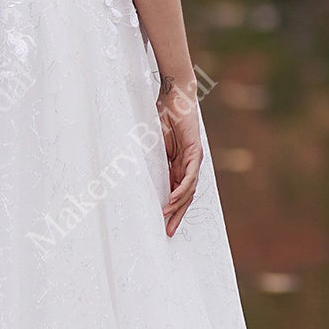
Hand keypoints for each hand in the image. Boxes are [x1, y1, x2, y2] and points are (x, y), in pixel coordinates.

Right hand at [159, 84, 202, 235]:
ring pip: (188, 190)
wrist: (175, 97)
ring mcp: (193, 160)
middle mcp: (188, 165)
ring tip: (166, 218)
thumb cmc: (163, 116)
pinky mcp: (194, 153)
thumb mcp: (153, 143)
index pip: (176, 192)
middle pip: (185, 196)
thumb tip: (133, 173)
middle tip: (167, 232)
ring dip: (178, 206)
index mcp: (178, 165)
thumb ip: (150, 159)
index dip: (171, 209)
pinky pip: (189, 176)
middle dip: (177, 215)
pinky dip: (182, 189)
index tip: (161, 223)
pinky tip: (173, 200)